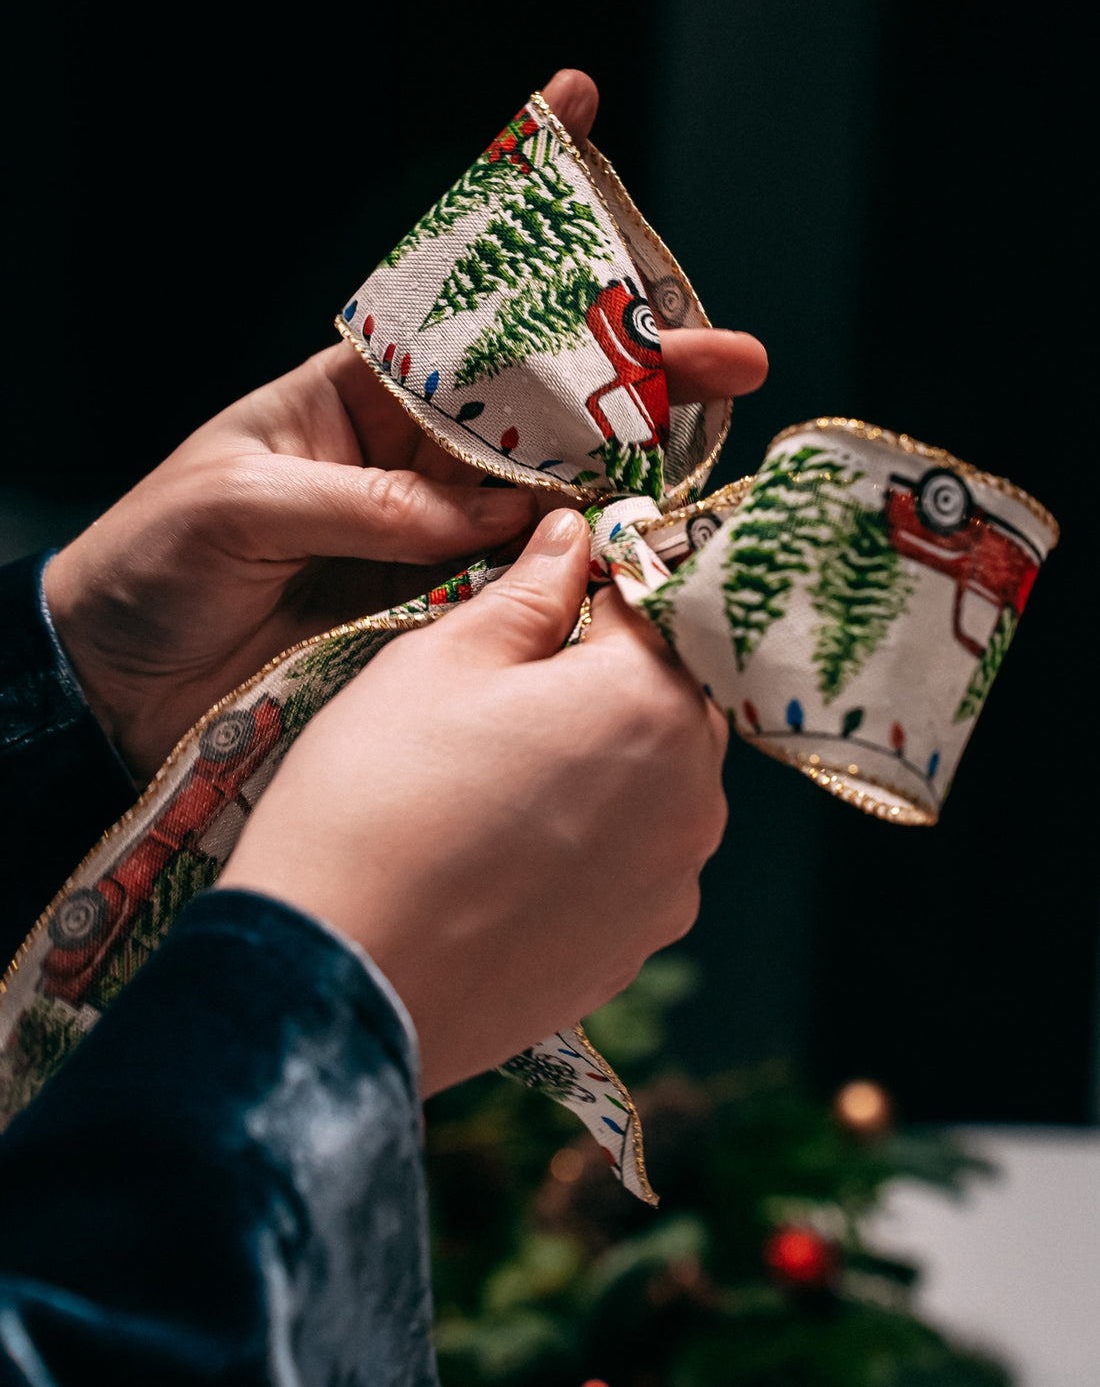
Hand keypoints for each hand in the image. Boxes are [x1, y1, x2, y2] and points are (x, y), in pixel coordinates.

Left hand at [45, 70, 766, 782]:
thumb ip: (368, 503)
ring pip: (549, 494)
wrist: (114, 679)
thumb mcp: (242, 500)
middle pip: (541, 402)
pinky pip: (520, 584)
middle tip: (732, 357)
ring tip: (715, 454)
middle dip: (636, 369)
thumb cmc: (154, 557)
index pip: (456, 299)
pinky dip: (579, 570)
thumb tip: (491, 516)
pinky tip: (642, 553)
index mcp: (354, 392)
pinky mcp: (437, 611)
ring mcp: (432, 533)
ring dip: (631, 473)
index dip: (518, 215)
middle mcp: (411, 455)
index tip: (575, 108)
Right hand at [218, 508, 727, 1096]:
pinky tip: (506, 854)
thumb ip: (529, 591)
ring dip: (600, 765)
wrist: (337, 978)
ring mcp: (670, 884)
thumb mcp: (440, 659)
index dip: (593, 590)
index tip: (544, 596)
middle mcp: (692, 796)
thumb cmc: (378, 797)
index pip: (650, 606)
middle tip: (504, 694)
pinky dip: (588, 845)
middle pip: (665, 701)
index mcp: (652, 702)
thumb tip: (573, 539)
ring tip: (497, 782)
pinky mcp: (634, 950)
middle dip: (603, 682)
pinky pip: (630, 865)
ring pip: (653, 786)